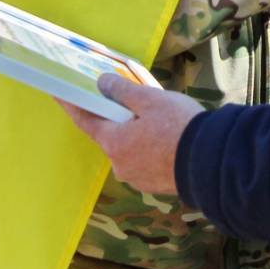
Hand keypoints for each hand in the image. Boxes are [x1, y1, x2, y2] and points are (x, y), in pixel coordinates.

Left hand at [60, 74, 205, 196]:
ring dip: (137, 135)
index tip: (58, 92)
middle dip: (118, 119)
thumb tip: (101, 83)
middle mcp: (120, 165)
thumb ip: (122, 91)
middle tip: (134, 103)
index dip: (71, 105)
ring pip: (130, 149)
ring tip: (161, 121)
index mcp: (114, 143)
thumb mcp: (149, 99)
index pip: (85, 121)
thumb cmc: (178, 127)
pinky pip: (146, 161)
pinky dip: (150, 148)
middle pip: (111, 135)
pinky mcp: (155, 185)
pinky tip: (168, 138)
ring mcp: (138, 178)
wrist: (211, 162)